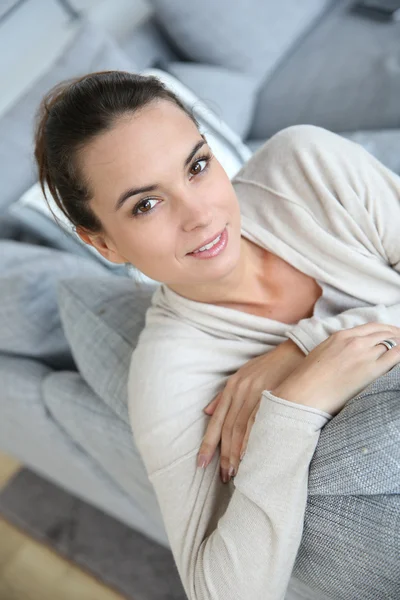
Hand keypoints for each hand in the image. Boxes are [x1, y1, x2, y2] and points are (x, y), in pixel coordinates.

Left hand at [197, 339, 304, 481]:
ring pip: (240, 428)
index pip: (216, 421)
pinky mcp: (271, 395)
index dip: (208, 444)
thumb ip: (224, 395)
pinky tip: (250, 455)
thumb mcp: (243, 375)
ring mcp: (255, 393)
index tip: (201, 463)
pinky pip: (257, 421)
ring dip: (236, 452)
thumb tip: (206, 412)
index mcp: (231, 387)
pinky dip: (251, 440)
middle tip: (223, 476)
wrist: (296, 352)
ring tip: (235, 472)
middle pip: (227, 428)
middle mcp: (239, 391)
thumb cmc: (270, 366)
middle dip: (223, 455)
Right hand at [272, 322, 399, 414]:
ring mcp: (363, 354)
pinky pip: (396, 356)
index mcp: (340, 336)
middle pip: (386, 333)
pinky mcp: (371, 370)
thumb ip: (336, 348)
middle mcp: (354, 341)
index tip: (394, 335)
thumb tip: (347, 354)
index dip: (387, 330)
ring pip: (393, 343)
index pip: (372, 327)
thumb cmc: (307, 380)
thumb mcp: (320, 354)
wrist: (303, 394)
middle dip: (398, 336)